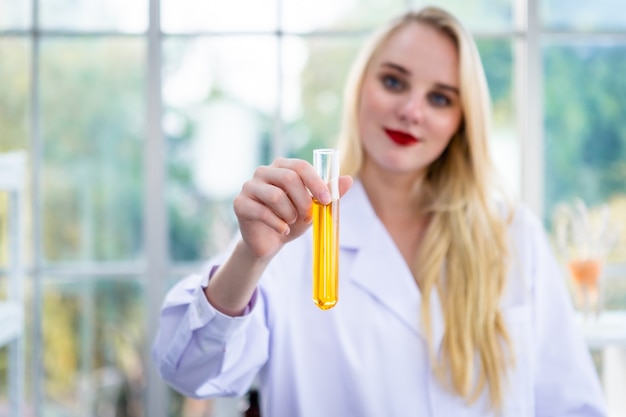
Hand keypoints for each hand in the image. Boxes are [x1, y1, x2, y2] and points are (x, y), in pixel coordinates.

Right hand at [233, 157, 352, 259]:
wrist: (270, 242)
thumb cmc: (292, 219)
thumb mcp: (314, 207)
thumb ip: (329, 193)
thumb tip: (348, 179)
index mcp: (282, 167)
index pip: (300, 166)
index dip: (316, 182)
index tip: (327, 200)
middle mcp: (263, 172)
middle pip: (289, 178)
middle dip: (304, 200)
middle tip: (308, 216)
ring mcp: (249, 186)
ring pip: (275, 196)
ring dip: (290, 214)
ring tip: (291, 222)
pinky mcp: (240, 204)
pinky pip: (262, 212)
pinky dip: (278, 224)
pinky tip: (282, 231)